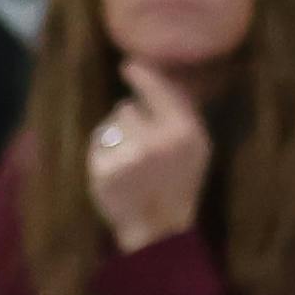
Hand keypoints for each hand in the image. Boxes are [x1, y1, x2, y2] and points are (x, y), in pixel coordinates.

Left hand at [85, 62, 213, 255]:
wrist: (158, 229)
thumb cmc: (180, 184)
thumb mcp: (197, 146)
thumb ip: (182, 111)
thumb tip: (158, 76)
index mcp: (183, 131)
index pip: (157, 90)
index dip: (141, 75)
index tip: (128, 65)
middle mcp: (155, 141)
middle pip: (127, 106)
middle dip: (131, 120)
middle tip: (141, 147)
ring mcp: (127, 157)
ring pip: (111, 123)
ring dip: (115, 135)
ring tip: (129, 159)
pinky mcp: (104, 171)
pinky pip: (97, 142)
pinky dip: (102, 151)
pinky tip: (116, 170)